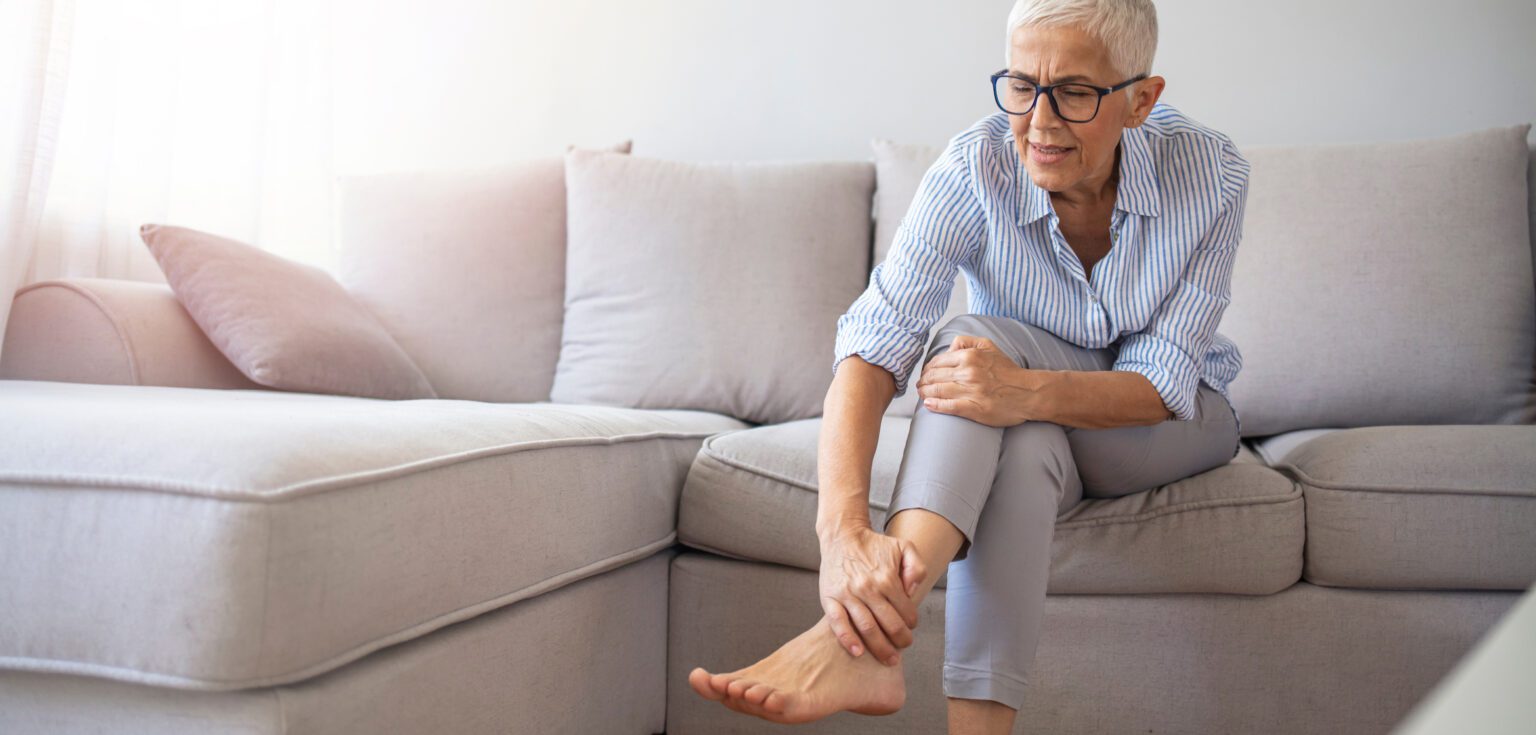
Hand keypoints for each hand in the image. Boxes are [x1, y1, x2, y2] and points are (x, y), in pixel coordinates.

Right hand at [818, 524, 926, 665]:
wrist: (842, 536)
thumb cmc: (874, 544)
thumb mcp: (904, 546)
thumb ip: (916, 566)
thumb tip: (913, 590)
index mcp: (887, 578)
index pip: (905, 610)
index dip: (911, 623)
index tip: (910, 627)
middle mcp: (867, 588)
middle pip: (889, 624)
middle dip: (900, 640)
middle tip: (904, 646)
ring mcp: (847, 595)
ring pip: (867, 628)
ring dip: (880, 647)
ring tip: (889, 658)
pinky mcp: (830, 598)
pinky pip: (838, 623)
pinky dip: (847, 640)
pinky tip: (857, 652)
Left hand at [915, 334, 1037, 426]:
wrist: (1028, 393)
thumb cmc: (1008, 371)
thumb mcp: (989, 346)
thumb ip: (966, 342)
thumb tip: (948, 348)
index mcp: (969, 356)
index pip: (937, 362)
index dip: (927, 369)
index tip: (925, 375)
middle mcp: (968, 372)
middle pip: (933, 377)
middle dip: (923, 382)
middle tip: (920, 386)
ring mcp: (970, 391)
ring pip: (937, 391)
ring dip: (924, 393)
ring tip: (922, 395)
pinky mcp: (974, 408)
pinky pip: (948, 406)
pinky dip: (935, 405)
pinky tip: (928, 405)